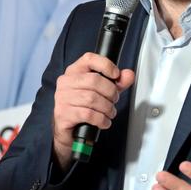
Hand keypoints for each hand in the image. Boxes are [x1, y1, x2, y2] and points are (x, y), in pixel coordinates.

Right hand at [51, 52, 134, 169]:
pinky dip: (101, 119)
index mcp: (74, 71)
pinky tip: (103, 122)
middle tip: (114, 100)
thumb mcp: (103, 92)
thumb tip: (128, 75)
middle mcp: (66, 82)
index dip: (106, 65)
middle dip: (111, 92)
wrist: (68, 130)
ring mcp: (62, 98)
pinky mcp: (63, 114)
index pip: (89, 59)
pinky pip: (88, 114)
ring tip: (109, 112)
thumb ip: (117, 82)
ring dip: (107, 108)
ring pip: (92, 99)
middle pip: (95, 80)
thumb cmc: (84, 107)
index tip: (116, 75)